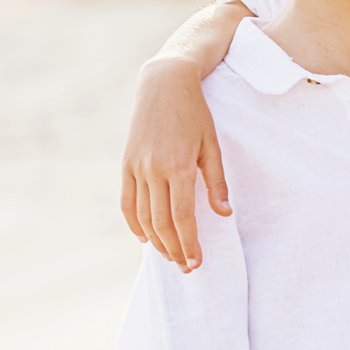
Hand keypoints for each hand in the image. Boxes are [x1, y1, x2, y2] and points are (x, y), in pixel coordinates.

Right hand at [120, 57, 230, 270]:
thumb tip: (224, 214)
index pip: (183, 217)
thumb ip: (216, 181)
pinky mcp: (125, 163)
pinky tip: (144, 237)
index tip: (196, 261)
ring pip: (142, 216)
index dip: (189, 243)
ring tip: (169, 255)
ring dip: (155, 241)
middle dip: (174, 249)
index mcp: (179, 166)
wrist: (163, 83)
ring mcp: (136, 167)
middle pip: (162, 222)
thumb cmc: (195, 113)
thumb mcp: (212, 144)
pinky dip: (134, 223)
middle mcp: (153, 169)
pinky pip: (127, 201)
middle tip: (186, 266)